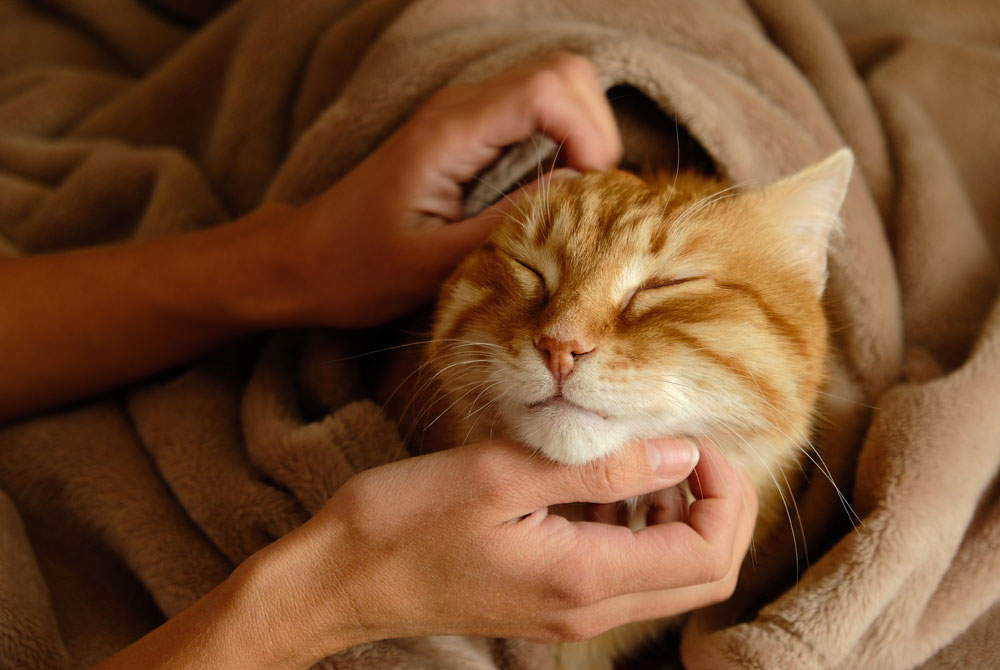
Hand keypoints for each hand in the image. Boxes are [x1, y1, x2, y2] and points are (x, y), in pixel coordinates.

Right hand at [248, 438, 755, 664]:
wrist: (340, 580)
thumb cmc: (404, 523)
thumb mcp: (500, 475)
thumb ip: (599, 467)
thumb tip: (681, 454)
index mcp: (586, 577)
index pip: (708, 553)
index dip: (724, 491)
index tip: (692, 438)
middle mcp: (589, 608)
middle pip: (703, 573)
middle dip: (716, 505)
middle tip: (683, 446)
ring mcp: (570, 611)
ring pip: (668, 576)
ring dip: (676, 514)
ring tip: (637, 458)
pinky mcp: (549, 600)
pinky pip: (623, 572)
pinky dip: (633, 525)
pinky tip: (596, 483)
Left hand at [283, 51, 621, 326]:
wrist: (305, 259)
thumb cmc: (359, 268)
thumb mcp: (436, 263)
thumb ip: (509, 224)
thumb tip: (576, 191)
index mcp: (449, 132)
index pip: (547, 90)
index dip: (588, 134)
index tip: (590, 194)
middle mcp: (459, 108)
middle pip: (562, 74)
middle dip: (595, 130)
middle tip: (590, 197)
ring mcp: (464, 114)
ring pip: (554, 86)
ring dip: (583, 134)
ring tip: (577, 197)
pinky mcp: (467, 131)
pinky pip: (535, 112)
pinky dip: (563, 141)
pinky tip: (555, 191)